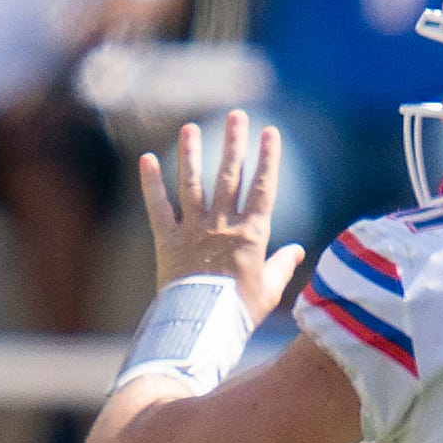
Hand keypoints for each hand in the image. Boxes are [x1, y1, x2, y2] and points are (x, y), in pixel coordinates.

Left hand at [139, 110, 300, 321]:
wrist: (202, 326)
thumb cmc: (241, 312)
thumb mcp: (270, 290)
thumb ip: (282, 265)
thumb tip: (296, 249)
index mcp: (252, 235)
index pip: (263, 187)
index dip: (268, 158)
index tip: (271, 132)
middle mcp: (222, 224)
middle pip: (229, 175)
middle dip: (235, 142)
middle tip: (237, 115)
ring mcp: (193, 229)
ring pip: (192, 182)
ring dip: (192, 153)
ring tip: (191, 127)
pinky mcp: (167, 239)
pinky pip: (158, 206)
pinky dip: (151, 183)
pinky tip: (147, 159)